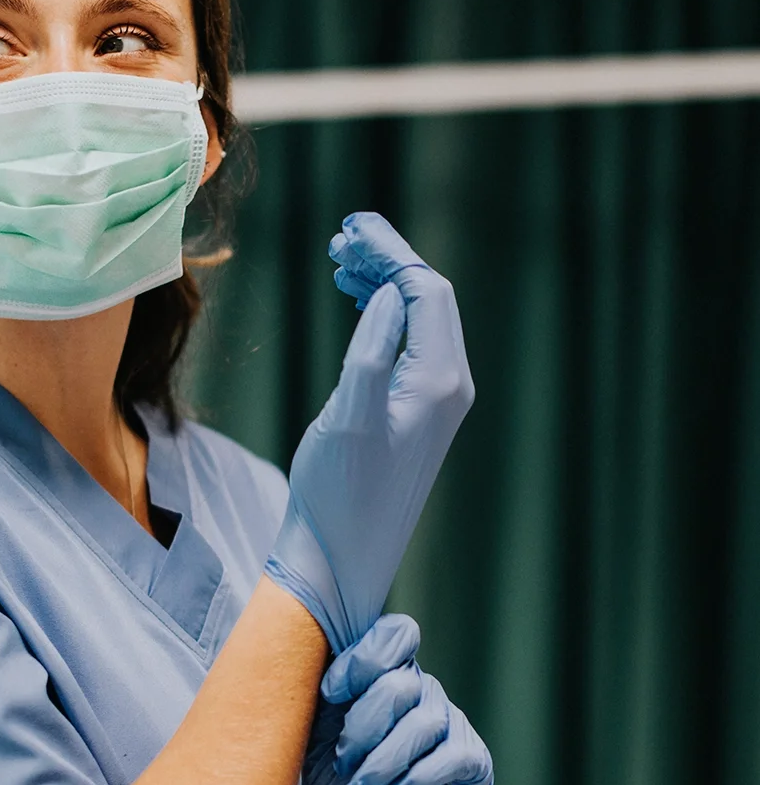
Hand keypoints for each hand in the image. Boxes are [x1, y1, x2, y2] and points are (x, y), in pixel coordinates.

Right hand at [264, 212, 473, 652]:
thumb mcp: (348, 416)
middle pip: (428, 298)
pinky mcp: (416, 413)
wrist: (340, 556)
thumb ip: (372, 350)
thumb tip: (388, 294)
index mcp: (438, 381)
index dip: (391, 252)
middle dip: (387, 260)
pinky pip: (408, 343)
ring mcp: (435, 400)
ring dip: (383, 284)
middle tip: (340, 238)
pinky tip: (355, 304)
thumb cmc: (337, 492)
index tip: (350, 228)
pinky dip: (382, 313)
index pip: (426, 291)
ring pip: (418, 318)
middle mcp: (448, 386)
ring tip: (340, 263)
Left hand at [302, 615, 492, 784]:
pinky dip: (409, 782)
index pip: (394, 633)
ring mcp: (449, 721)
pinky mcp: (472, 759)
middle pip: (401, 683)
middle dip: (363, 727)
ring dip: (380, 763)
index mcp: (385, 671)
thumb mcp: (315, 730)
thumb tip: (299, 649)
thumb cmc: (334, 776)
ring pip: (423, 722)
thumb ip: (317, 690)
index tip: (329, 693)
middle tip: (341, 761)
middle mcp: (422, 688)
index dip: (362, 659)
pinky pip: (449, 756)